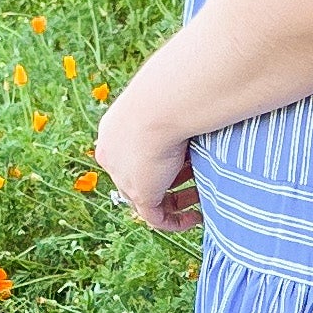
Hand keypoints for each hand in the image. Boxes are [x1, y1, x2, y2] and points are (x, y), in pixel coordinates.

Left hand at [95, 87, 202, 233]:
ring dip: (174, 203)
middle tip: (193, 181)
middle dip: (166, 182)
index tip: (182, 162)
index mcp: (115, 130)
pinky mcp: (139, 192)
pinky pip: (155, 217)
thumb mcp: (169, 101)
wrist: (162, 102)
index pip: (131, 155)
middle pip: (137, 178)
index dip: (157, 161)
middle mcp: (113, 154)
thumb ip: (177, 112)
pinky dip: (175, 221)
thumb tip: (198, 105)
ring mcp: (123, 175)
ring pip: (146, 198)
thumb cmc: (171, 92)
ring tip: (199, 201)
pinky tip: (195, 217)